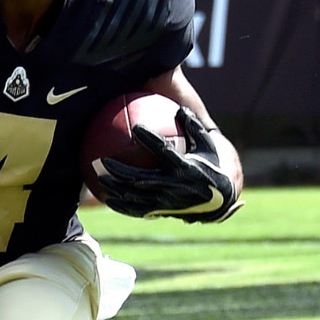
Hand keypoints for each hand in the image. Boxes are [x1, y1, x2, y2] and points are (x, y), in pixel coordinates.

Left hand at [96, 107, 243, 223]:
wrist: (218, 200)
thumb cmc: (209, 166)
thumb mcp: (207, 145)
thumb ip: (193, 128)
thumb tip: (179, 108)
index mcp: (186, 167)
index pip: (165, 152)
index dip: (151, 140)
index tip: (137, 128)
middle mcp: (175, 186)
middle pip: (142, 178)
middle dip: (121, 171)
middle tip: (104, 160)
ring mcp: (167, 201)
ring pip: (137, 197)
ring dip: (116, 189)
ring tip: (100, 179)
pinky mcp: (163, 211)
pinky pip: (139, 210)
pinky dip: (122, 206)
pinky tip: (108, 200)